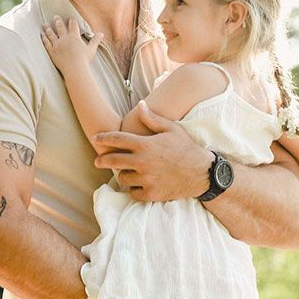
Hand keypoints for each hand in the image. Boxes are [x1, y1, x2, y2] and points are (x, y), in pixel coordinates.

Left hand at [40, 16, 101, 78]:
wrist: (75, 69)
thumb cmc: (84, 60)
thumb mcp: (91, 49)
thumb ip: (95, 40)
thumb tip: (101, 33)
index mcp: (74, 36)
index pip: (73, 25)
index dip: (71, 21)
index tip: (70, 18)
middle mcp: (64, 38)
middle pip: (60, 26)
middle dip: (57, 20)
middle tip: (55, 16)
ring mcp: (57, 44)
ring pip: (51, 34)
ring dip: (48, 28)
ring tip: (44, 24)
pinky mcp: (52, 51)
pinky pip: (46, 43)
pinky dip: (44, 38)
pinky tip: (42, 35)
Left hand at [92, 101, 210, 201]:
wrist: (202, 173)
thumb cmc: (186, 148)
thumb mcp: (172, 129)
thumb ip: (152, 119)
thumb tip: (140, 104)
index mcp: (145, 144)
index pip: (117, 139)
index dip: (103, 138)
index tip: (95, 138)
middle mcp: (142, 162)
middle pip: (112, 161)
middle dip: (102, 160)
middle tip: (98, 161)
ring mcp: (146, 179)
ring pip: (123, 178)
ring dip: (124, 175)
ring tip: (130, 172)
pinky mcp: (150, 194)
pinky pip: (133, 192)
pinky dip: (134, 189)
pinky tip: (139, 184)